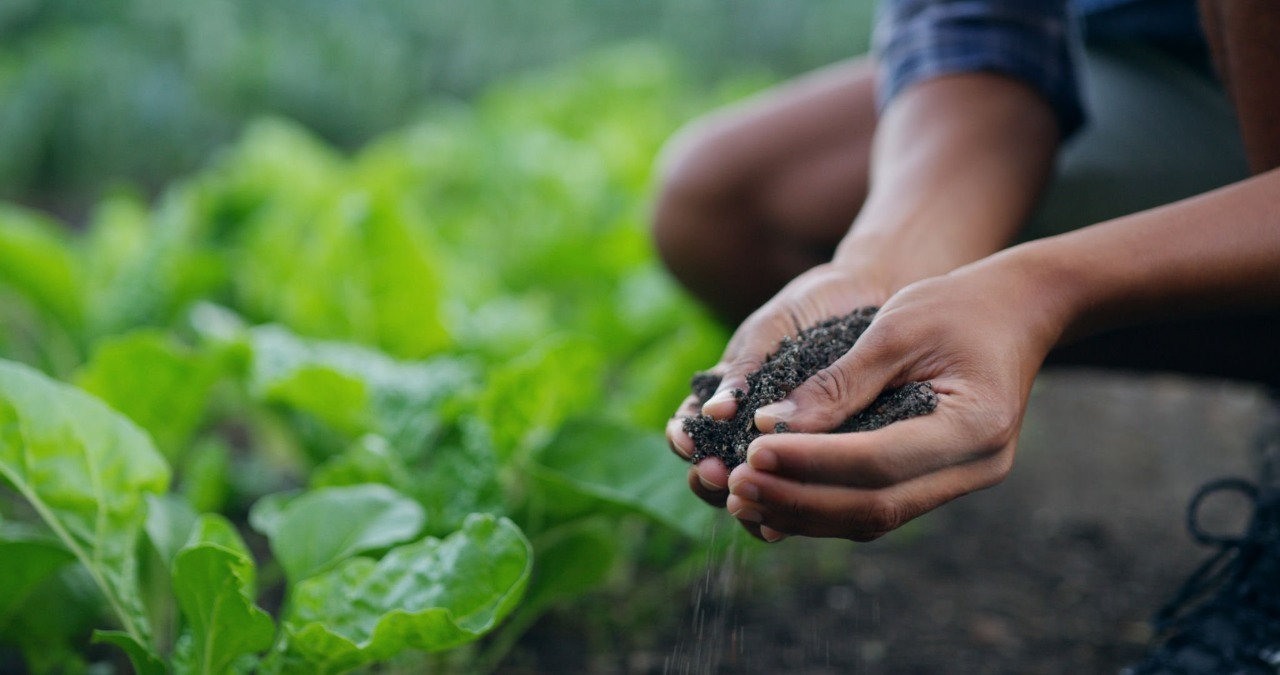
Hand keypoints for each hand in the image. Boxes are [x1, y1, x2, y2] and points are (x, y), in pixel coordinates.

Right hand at [666, 259, 890, 510]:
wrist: (877, 295)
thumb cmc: (816, 304)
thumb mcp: (775, 328)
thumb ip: (747, 368)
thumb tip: (715, 414)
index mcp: (731, 392)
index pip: (693, 425)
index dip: (684, 437)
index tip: (687, 440)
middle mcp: (754, 423)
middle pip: (717, 464)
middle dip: (709, 475)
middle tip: (714, 475)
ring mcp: (790, 441)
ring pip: (758, 483)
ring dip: (746, 496)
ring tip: (747, 501)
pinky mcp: (829, 454)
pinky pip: (804, 485)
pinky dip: (791, 504)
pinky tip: (786, 521)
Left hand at [722, 257, 1066, 541]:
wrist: (1017, 311)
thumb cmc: (957, 305)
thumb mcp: (895, 327)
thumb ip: (837, 382)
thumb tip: (768, 426)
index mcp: (975, 425)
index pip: (877, 462)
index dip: (810, 462)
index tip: (753, 451)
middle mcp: (977, 466)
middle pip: (874, 506)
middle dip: (798, 499)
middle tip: (736, 486)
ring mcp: (963, 480)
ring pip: (874, 517)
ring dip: (804, 512)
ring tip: (743, 498)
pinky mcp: (942, 481)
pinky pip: (879, 507)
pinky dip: (826, 506)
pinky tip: (778, 498)